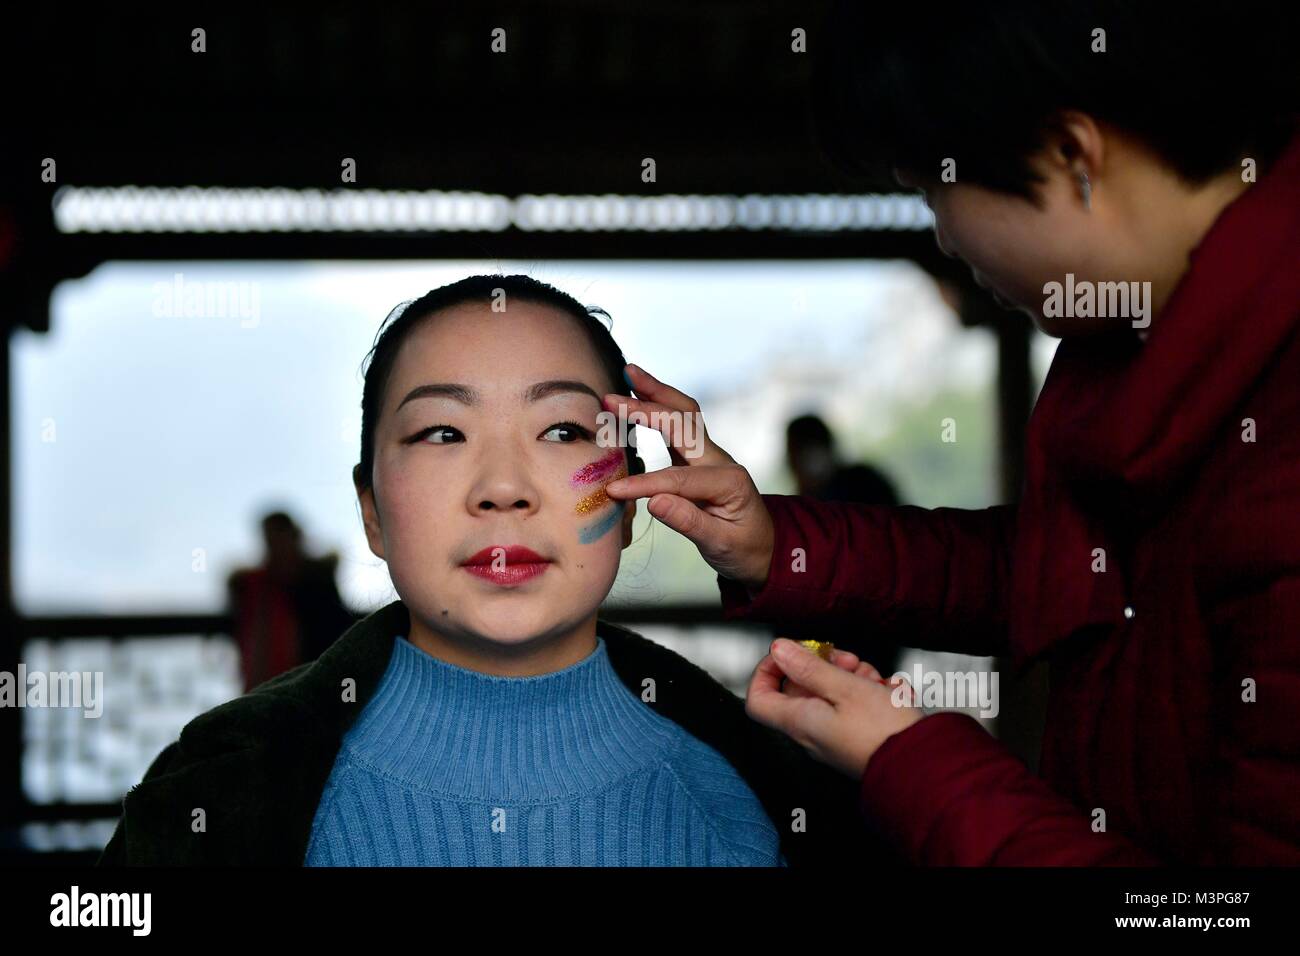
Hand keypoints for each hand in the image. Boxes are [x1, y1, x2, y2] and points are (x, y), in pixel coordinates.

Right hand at [601, 364, 775, 589]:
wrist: (765, 548)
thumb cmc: (744, 550)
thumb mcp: (721, 545)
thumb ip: (689, 522)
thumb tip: (654, 502)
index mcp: (728, 481)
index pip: (678, 478)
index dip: (644, 484)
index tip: (614, 490)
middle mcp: (720, 460)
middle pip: (684, 422)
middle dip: (649, 406)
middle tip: (612, 396)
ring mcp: (710, 456)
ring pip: (683, 414)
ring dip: (656, 392)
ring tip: (629, 373)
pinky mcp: (698, 458)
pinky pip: (678, 425)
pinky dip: (657, 407)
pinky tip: (637, 397)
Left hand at [745, 637, 923, 779]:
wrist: (922, 766)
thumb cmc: (883, 732)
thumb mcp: (844, 687)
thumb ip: (808, 667)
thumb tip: (779, 650)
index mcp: (799, 720)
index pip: (759, 698)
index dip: (767, 671)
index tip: (788, 654)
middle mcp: (813, 731)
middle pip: (803, 688)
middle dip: (827, 666)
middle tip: (848, 661)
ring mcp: (836, 735)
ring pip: (835, 692)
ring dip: (856, 678)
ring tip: (877, 681)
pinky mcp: (858, 737)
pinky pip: (859, 706)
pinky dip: (874, 694)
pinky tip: (890, 693)